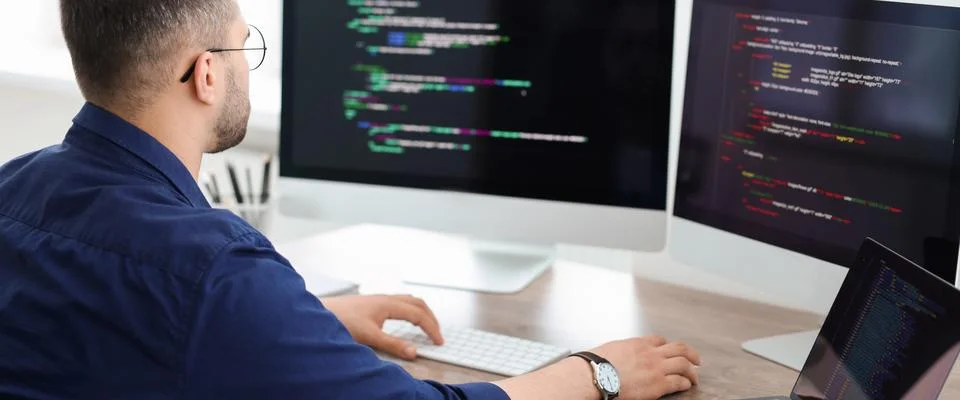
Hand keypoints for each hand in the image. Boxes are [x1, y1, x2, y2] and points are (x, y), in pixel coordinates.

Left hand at [322, 295, 443, 359]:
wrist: (322, 311)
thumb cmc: (342, 320)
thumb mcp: (369, 336)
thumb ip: (392, 344)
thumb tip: (413, 352)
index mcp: (389, 304)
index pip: (419, 314)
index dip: (431, 328)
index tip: (438, 341)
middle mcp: (387, 298)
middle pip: (418, 303)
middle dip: (431, 318)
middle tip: (438, 334)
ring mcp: (380, 299)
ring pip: (409, 300)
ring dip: (422, 312)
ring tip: (427, 326)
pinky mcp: (373, 303)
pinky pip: (400, 302)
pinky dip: (411, 310)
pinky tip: (405, 320)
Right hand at [591, 336, 701, 399]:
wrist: (596, 375)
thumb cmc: (597, 364)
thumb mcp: (611, 348)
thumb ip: (623, 350)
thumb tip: (619, 354)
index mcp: (638, 344)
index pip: (659, 340)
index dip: (668, 346)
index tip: (671, 350)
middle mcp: (650, 353)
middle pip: (679, 348)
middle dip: (690, 353)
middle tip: (696, 359)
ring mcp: (656, 368)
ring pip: (683, 363)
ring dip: (692, 370)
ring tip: (695, 375)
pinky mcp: (658, 384)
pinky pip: (678, 382)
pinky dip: (685, 383)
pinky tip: (687, 385)